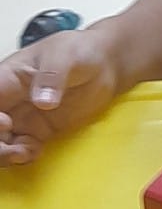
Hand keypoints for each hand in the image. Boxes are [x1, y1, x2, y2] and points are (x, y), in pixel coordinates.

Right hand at [0, 30, 118, 166]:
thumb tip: (42, 102)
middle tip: (14, 148)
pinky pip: (21, 149)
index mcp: (8, 78)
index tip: (7, 123)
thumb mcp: (65, 56)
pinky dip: (22, 156)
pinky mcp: (39, 132)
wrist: (105, 64)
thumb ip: (52, 76)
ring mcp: (23, 117)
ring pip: (2, 141)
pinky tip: (35, 153)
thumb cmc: (80, 51)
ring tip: (24, 154)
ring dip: (5, 154)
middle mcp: (10, 100)